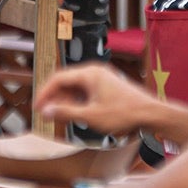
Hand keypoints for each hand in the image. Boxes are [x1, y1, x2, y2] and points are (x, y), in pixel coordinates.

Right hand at [34, 65, 158, 136]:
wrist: (152, 114)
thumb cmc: (125, 114)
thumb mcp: (91, 116)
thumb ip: (66, 113)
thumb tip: (46, 111)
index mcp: (89, 73)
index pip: (58, 78)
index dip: (44, 93)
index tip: (36, 107)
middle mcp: (95, 71)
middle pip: (66, 81)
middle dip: (54, 97)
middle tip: (46, 113)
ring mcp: (103, 77)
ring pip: (76, 86)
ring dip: (66, 100)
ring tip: (61, 116)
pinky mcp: (108, 84)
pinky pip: (86, 89)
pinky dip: (78, 100)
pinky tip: (77, 113)